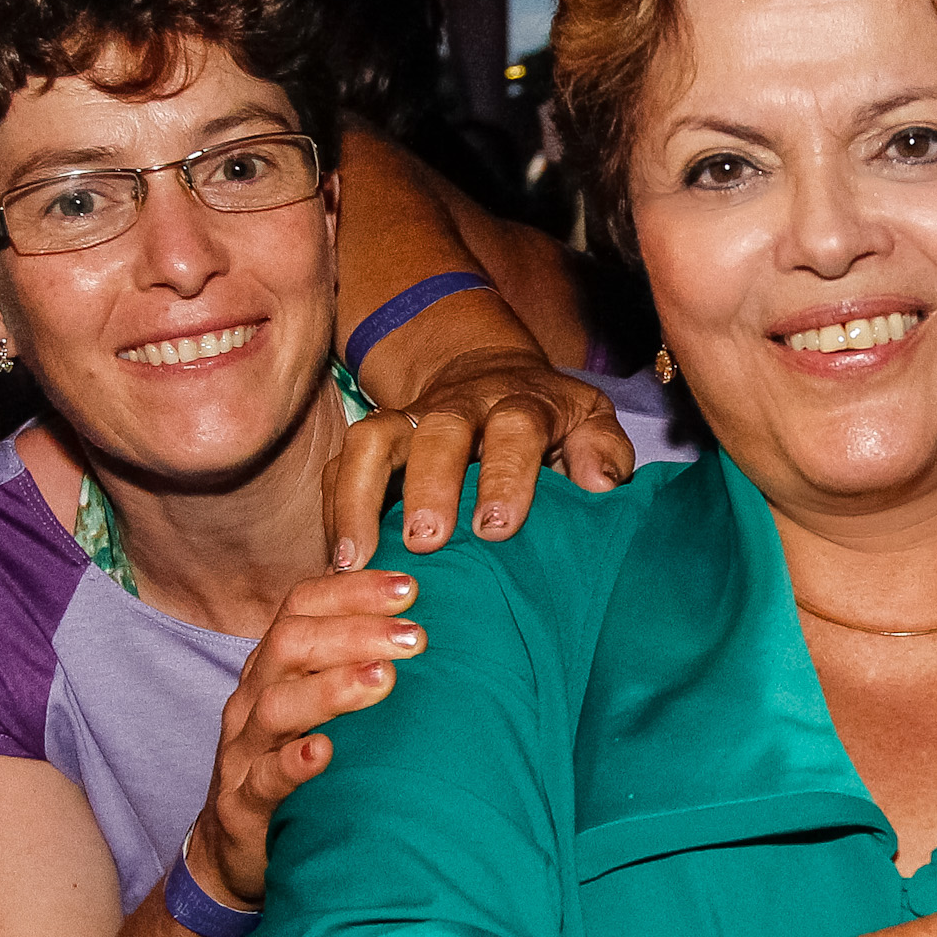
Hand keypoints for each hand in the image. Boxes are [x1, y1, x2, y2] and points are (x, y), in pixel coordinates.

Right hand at [186, 567, 424, 908]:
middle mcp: (255, 698)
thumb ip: (355, 660)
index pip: (303, 606)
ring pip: (277, 706)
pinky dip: (292, 763)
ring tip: (383, 679)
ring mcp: (244, 751)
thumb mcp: (318, 702)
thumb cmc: (294, 760)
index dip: (352, 589)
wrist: (237, 846)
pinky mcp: (243, 805)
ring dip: (332, 688)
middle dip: (355, 632)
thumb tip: (420, 616)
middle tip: (415, 636)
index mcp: (274, 666)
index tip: (408, 587)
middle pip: (291, 644)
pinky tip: (324, 752)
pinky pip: (263, 779)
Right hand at [322, 351, 636, 569]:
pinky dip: (334, 508)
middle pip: (439, 431)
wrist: (492, 375)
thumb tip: (600, 486)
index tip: (497, 527)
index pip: (516, 429)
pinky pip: (342, 463)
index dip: (505, 475)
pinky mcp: (376, 438)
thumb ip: (602, 453)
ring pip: (374, 439)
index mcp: (522, 404)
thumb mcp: (591, 425)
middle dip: (428, 484)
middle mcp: (462, 405)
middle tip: (424, 541)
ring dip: (359, 496)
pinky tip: (338, 560)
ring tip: (356, 559)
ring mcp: (411, 417)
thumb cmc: (551, 421)